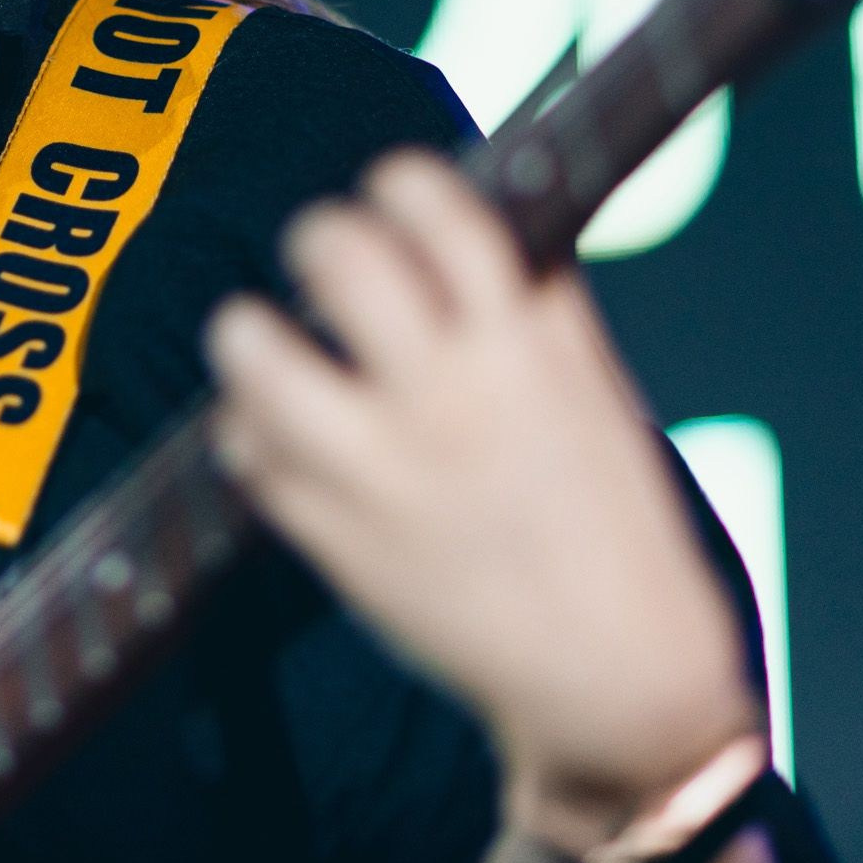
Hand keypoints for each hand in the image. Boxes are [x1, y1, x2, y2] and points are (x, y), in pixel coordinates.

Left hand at [202, 147, 763, 853]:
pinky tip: (274, 431)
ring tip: (266, 335)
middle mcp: (446, 396)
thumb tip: (476, 214)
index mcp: (525, 349)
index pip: (436, 208)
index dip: (400, 183)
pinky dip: (247, 429)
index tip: (392, 195)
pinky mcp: (332, 538)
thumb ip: (534, 303)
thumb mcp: (593, 391)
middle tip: (326, 257)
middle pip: (336, 252)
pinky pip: (245, 451)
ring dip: (250, 327)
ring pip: (255, 348)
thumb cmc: (611, 525)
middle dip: (320, 237)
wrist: (618, 679)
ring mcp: (378, 469)